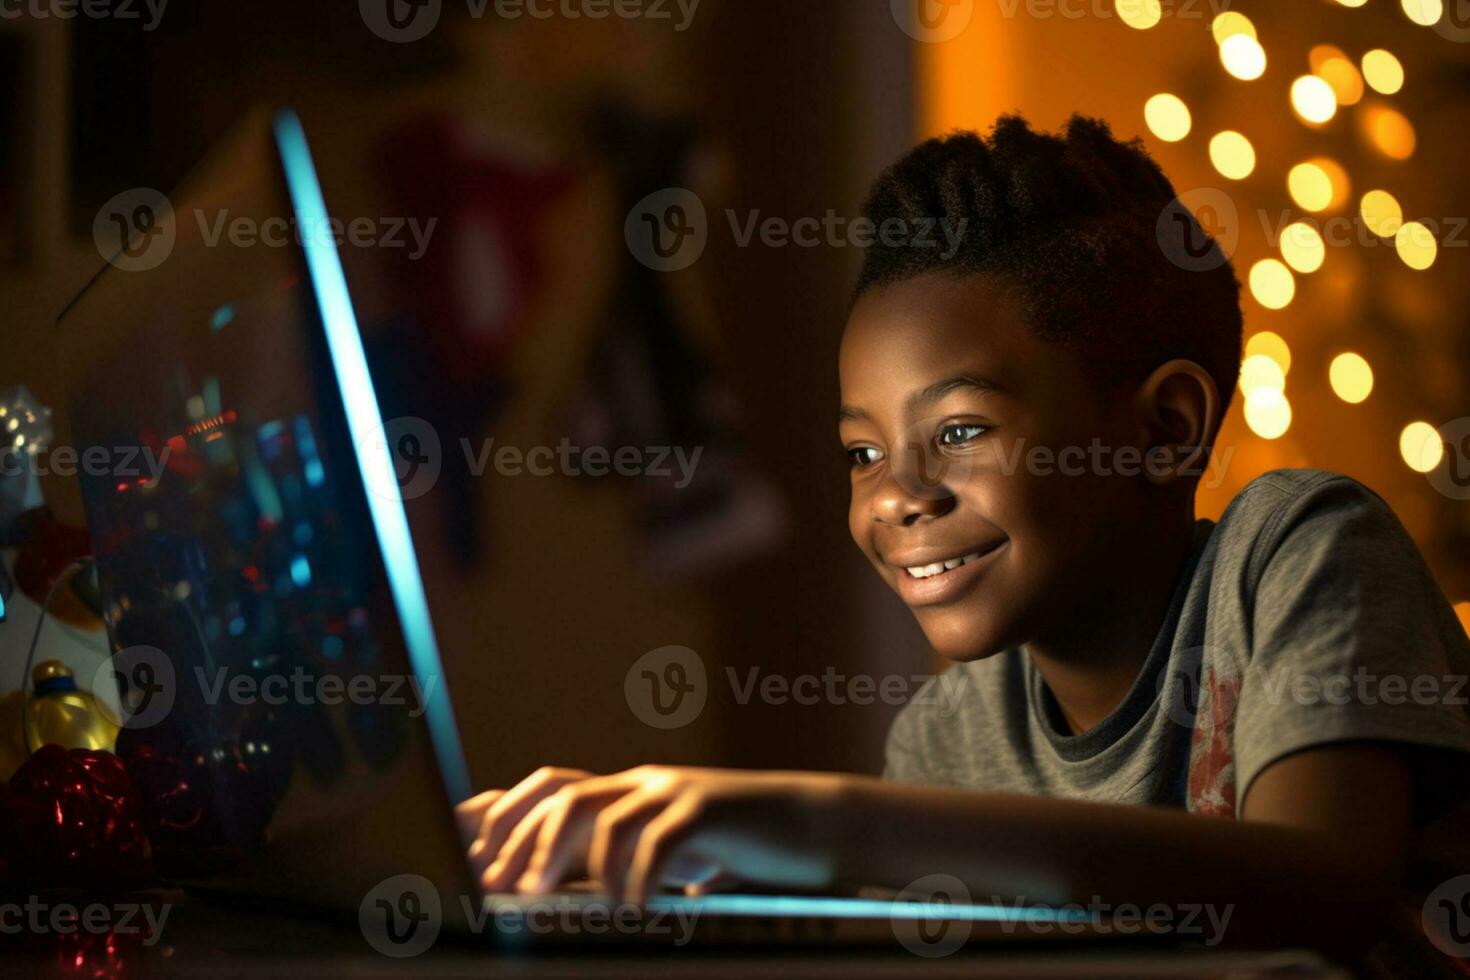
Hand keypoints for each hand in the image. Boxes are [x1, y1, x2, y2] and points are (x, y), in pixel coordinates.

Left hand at [455, 765, 849, 903]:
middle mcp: (644, 784)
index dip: (506, 810)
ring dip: (572, 858)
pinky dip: (641, 876)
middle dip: (523, 838)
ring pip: (602, 810)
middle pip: (563, 793)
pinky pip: (660, 838)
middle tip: (503, 886)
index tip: (466, 843)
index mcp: (632, 792)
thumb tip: (599, 901)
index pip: (553, 787)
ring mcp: (675, 792)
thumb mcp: (680, 857)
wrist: (814, 825)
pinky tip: (638, 908)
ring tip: (556, 897)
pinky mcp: (709, 810)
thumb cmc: (745, 846)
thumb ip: (639, 866)